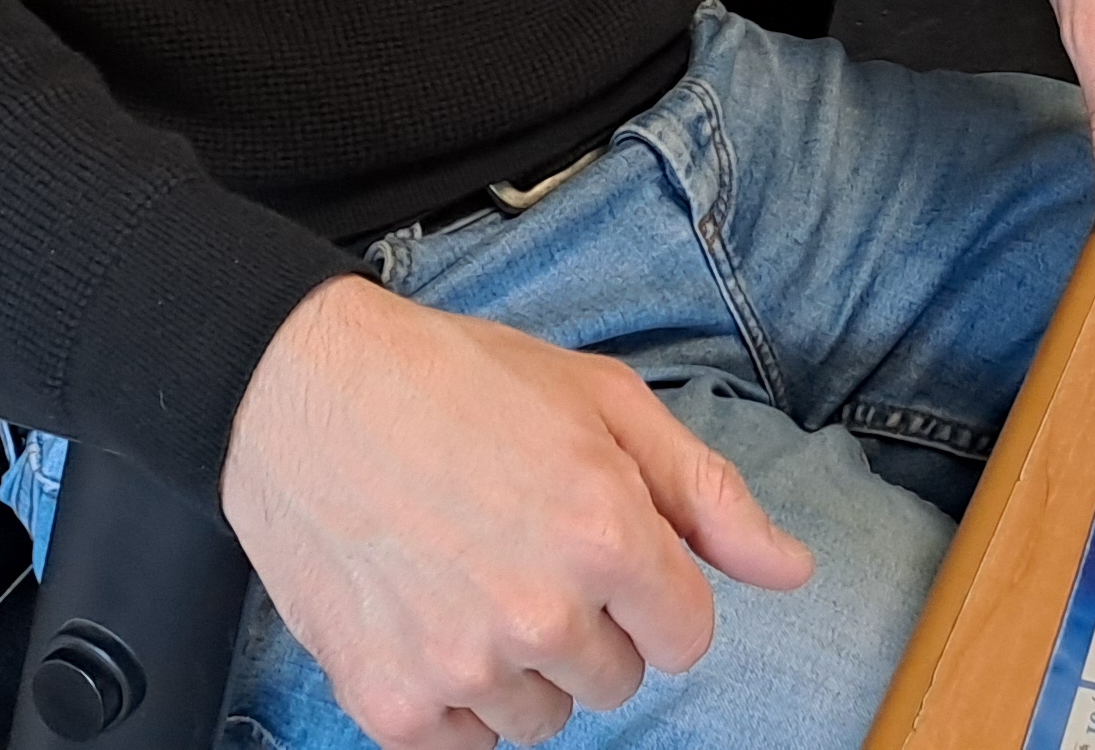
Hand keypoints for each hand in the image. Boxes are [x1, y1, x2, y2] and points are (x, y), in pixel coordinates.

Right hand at [220, 274, 815, 748]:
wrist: (300, 389)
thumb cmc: (453, 380)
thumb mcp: (600, 400)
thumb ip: (706, 494)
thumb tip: (794, 571)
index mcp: (605, 532)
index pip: (688, 636)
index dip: (652, 591)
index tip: (606, 551)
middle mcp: (541, 612)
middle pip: (618, 682)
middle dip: (589, 626)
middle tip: (523, 548)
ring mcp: (462, 667)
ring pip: (543, 721)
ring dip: (522, 668)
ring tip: (470, 576)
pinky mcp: (391, 704)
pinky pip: (466, 746)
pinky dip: (453, 699)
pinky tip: (428, 616)